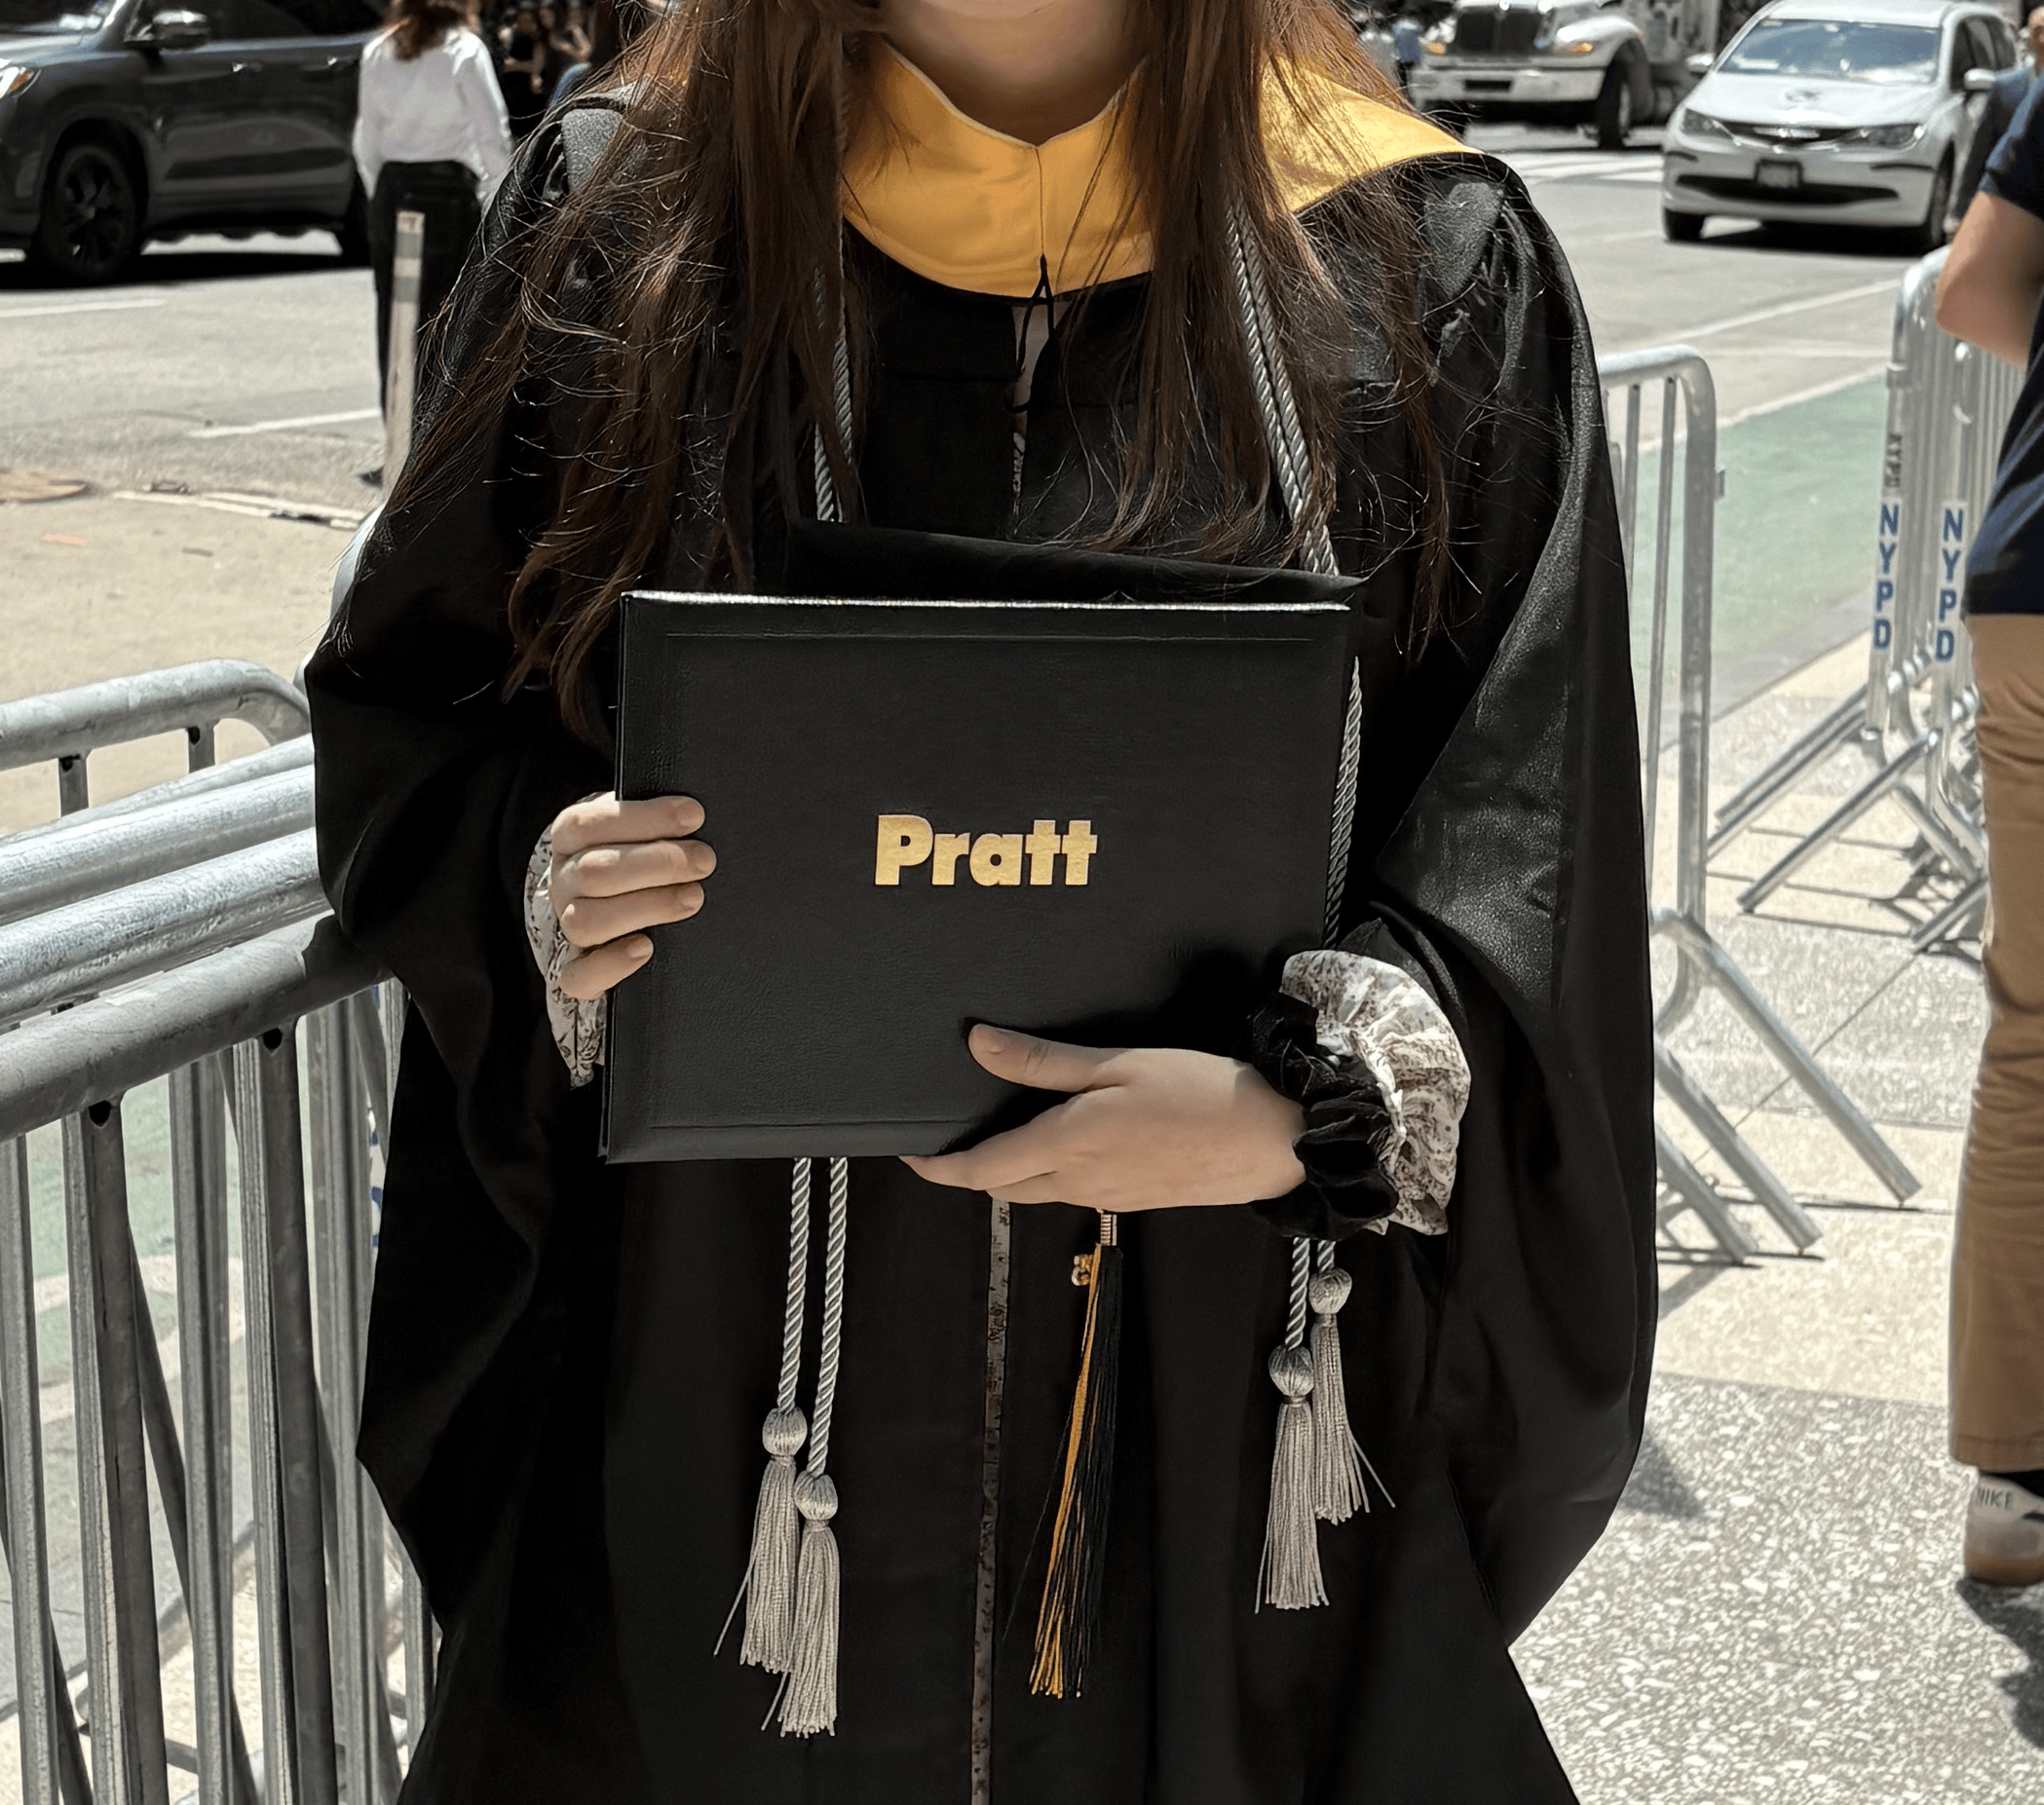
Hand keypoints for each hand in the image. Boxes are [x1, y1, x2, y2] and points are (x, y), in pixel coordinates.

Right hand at [547, 792, 714, 999]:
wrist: (618, 900)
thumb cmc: (641, 855)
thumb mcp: (642, 828)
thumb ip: (657, 821)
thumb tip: (697, 815)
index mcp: (571, 838)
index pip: (590, 824)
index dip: (644, 818)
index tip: (694, 815)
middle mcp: (563, 881)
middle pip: (594, 872)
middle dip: (657, 863)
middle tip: (705, 861)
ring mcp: (566, 926)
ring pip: (585, 921)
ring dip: (645, 907)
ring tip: (693, 898)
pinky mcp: (576, 971)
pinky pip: (577, 977)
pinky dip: (610, 965)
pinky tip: (646, 948)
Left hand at [903, 1027, 1305, 1210]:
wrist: (1274, 1142)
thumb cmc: (1203, 1096)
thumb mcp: (1118, 1064)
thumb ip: (1043, 1061)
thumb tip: (979, 1046)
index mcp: (1067, 1147)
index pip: (980, 1169)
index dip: (937, 1166)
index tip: (911, 1153)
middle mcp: (1079, 1182)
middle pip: (1002, 1185)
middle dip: (969, 1166)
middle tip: (949, 1135)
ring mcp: (1106, 1195)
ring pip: (1036, 1188)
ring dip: (1009, 1168)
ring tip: (1001, 1127)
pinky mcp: (1131, 1197)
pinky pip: (1072, 1188)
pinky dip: (1048, 1169)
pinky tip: (1064, 1136)